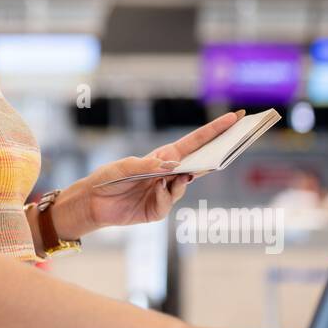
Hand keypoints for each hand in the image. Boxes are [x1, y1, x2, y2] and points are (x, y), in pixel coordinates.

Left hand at [77, 110, 244, 227]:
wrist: (93, 203)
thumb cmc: (108, 178)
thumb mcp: (125, 167)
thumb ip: (149, 166)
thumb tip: (174, 167)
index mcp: (164, 156)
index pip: (195, 142)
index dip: (215, 130)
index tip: (234, 117)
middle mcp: (170, 173)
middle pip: (199, 163)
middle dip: (216, 154)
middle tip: (233, 144)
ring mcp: (167, 192)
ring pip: (184, 185)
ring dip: (180, 180)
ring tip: (170, 176)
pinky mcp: (159, 209)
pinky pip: (168, 202)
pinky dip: (163, 196)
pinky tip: (155, 191)